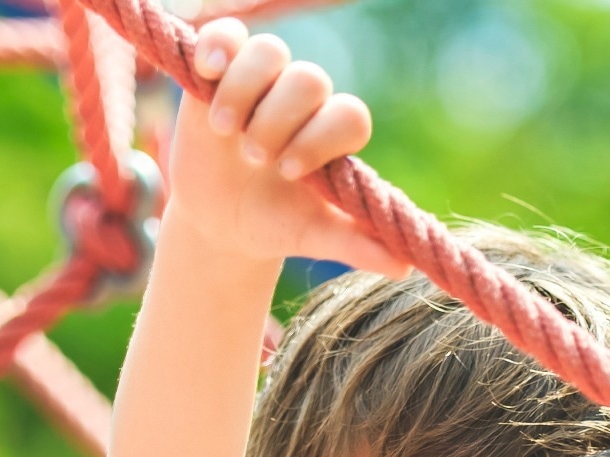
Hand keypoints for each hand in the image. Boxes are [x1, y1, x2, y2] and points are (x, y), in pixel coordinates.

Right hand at [167, 20, 406, 277]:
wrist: (220, 221)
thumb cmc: (273, 223)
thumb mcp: (311, 236)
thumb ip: (354, 243)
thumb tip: (402, 267)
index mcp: (332, 133)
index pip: (348, 114)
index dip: (322, 137)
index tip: (291, 172)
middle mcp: (302, 101)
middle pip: (308, 80)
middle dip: (280, 118)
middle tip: (255, 157)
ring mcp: (261, 83)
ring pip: (269, 53)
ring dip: (246, 89)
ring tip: (225, 129)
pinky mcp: (219, 73)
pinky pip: (225, 37)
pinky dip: (217, 46)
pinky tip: (207, 72)